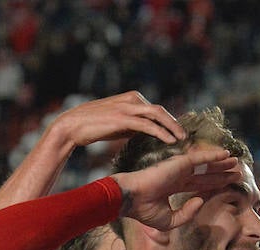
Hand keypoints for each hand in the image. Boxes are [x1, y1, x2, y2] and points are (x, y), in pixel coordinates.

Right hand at [46, 91, 185, 149]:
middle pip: (161, 110)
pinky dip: (161, 132)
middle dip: (175, 123)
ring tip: (182, 140)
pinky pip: (148, 125)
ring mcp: (128, 108)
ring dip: (172, 128)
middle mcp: (133, 99)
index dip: (170, 121)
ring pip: (158, 115)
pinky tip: (169, 141)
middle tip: (186, 137)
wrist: (72, 125)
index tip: (179, 133)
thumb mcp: (118, 124)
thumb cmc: (93, 126)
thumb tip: (147, 133)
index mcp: (133, 98)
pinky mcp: (123, 118)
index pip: (157, 109)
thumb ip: (133, 125)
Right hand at [114, 148, 242, 231]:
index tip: (225, 185)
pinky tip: (226, 154)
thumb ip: (187, 214)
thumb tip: (201, 201)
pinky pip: (201, 158)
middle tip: (236, 172)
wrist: (130, 199)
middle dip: (220, 173)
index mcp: (172, 188)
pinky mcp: (179, 163)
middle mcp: (177, 177)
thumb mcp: (169, 221)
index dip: (212, 185)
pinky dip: (214, 155)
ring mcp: (178, 169)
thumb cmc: (143, 210)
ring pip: (205, 165)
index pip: (197, 186)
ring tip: (236, 161)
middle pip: (204, 175)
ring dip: (221, 163)